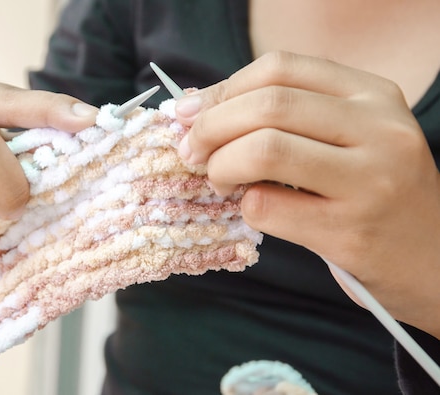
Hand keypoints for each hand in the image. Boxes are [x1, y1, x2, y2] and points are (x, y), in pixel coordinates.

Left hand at [175, 51, 439, 336]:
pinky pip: (267, 206)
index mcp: (373, 95)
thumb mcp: (352, 136)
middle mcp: (378, 130)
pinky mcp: (349, 231)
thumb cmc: (375, 192)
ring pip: (264, 149)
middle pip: (267, 106)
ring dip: (221, 165)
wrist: (433, 258)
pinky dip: (244, 205)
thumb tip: (200, 110)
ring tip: (219, 178)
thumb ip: (289, 117)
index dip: (224, 89)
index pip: (280, 69)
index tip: (193, 114)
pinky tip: (253, 208)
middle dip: (211, 127)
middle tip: (192, 150)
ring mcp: (369, 181)